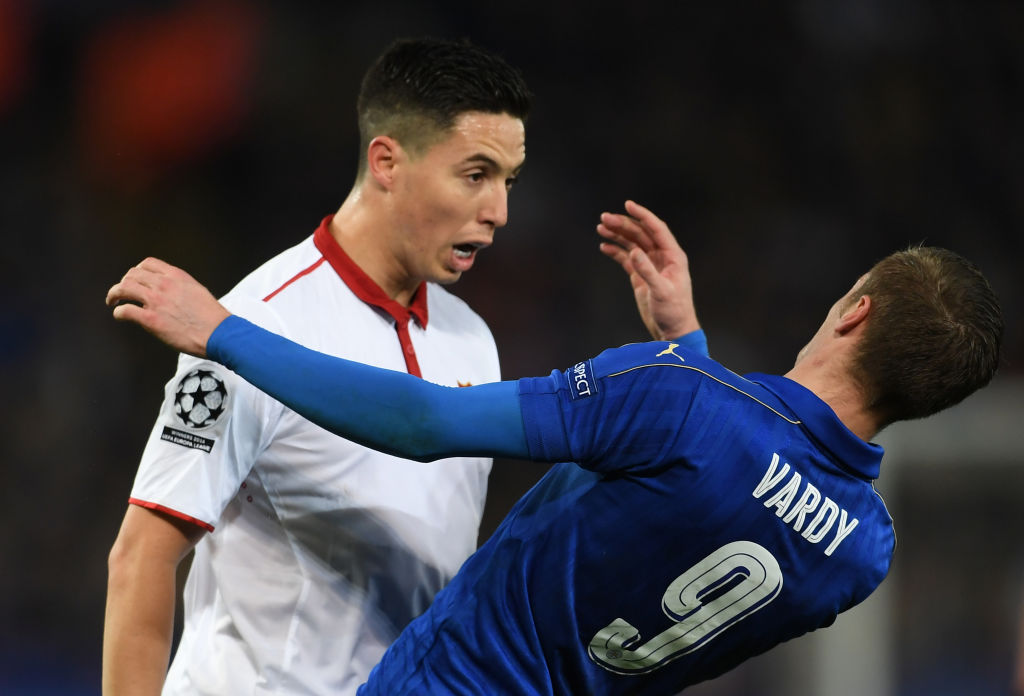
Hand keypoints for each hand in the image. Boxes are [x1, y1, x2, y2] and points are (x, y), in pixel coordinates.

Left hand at [106, 257, 229, 357]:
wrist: (218, 333)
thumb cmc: (212, 317)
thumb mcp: (197, 290)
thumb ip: (181, 287)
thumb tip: (171, 292)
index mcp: (176, 276)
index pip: (148, 264)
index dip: (138, 271)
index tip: (136, 280)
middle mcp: (163, 284)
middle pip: (132, 274)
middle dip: (124, 282)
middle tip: (121, 292)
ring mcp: (155, 301)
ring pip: (123, 288)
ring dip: (114, 294)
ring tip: (113, 301)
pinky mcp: (150, 319)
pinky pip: (125, 311)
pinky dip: (118, 313)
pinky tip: (120, 316)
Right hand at [597, 200, 699, 340]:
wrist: (672, 331)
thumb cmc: (674, 312)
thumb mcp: (661, 292)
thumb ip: (647, 271)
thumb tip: (633, 252)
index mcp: (673, 256)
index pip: (656, 229)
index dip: (642, 216)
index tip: (627, 204)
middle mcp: (662, 257)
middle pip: (641, 234)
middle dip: (623, 225)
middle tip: (604, 218)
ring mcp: (651, 266)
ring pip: (632, 244)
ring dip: (617, 235)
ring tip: (600, 228)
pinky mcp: (641, 276)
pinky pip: (626, 259)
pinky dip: (616, 251)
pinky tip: (604, 246)